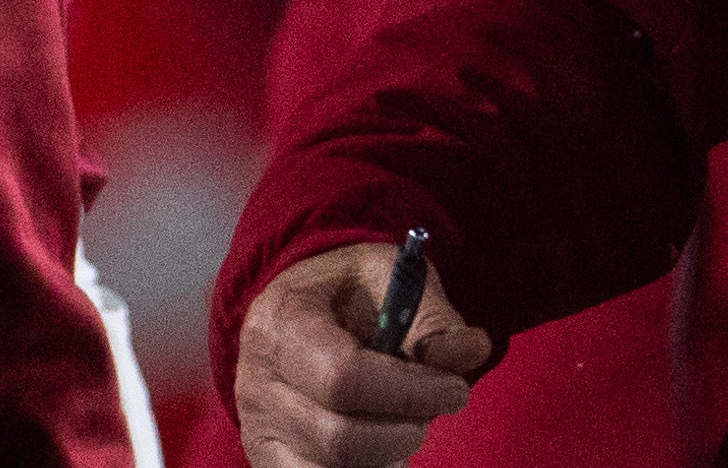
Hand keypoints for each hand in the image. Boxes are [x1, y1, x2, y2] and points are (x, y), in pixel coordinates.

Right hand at [234, 240, 492, 465]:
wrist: (299, 306)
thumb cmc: (351, 291)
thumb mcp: (393, 278)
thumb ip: (433, 318)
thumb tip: (471, 352)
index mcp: (283, 322)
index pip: (343, 377)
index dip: (408, 392)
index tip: (455, 390)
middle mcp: (257, 384)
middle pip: (337, 438)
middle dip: (404, 431)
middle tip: (435, 405)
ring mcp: (256, 430)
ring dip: (387, 456)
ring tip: (404, 421)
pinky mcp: (267, 460)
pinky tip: (382, 443)